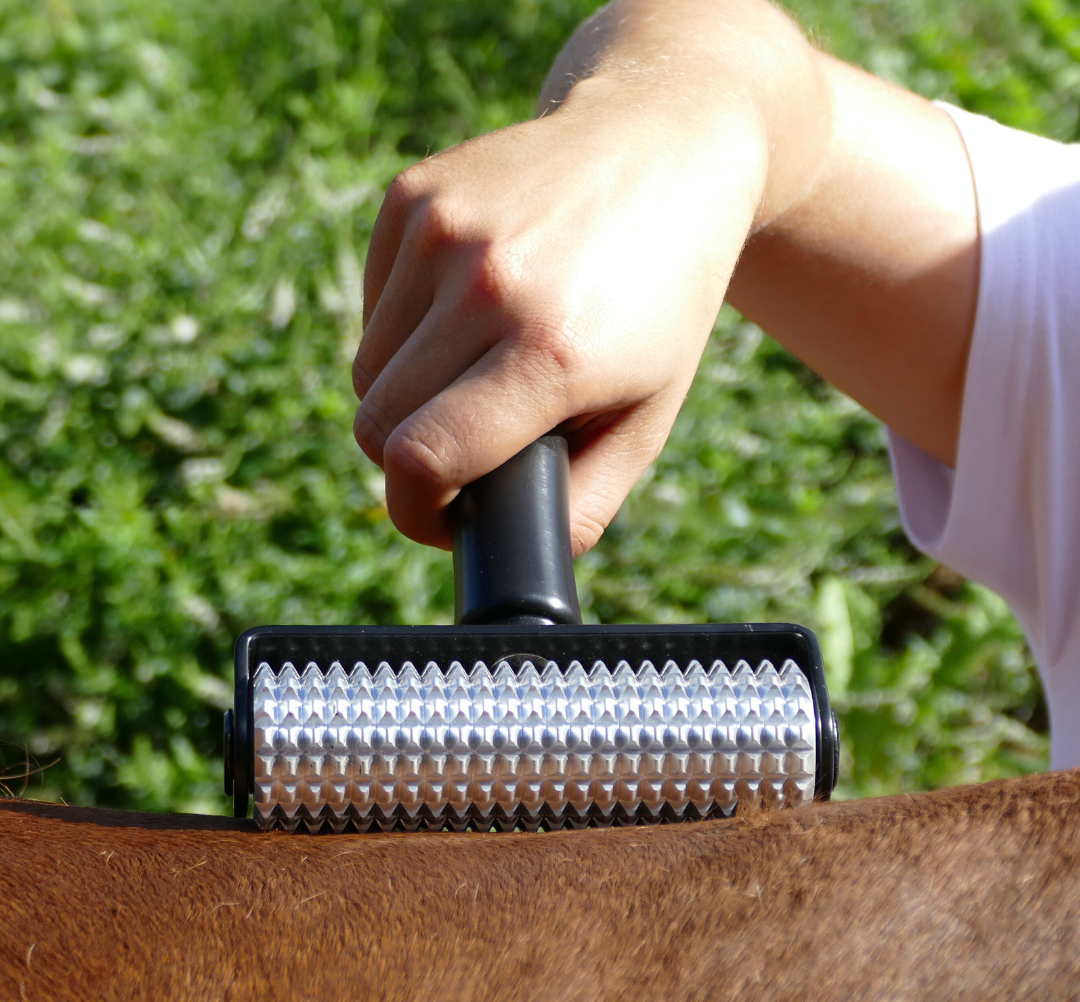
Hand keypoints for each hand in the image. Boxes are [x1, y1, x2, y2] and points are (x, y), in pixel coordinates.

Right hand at [353, 79, 767, 551]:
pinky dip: (405, 333)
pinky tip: (466, 313)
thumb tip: (523, 555)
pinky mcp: (411, 195)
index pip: (420, 461)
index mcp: (550, 352)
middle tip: (464, 452)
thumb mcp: (651, 413)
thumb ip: (586, 502)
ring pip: (367, 370)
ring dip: (406, 396)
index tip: (442, 517)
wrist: (665, 147)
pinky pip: (373, 308)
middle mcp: (484, 284)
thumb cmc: (663, 296)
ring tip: (475, 374)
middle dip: (412, 460)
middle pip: (377, 424)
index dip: (417, 512)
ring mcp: (439, 230)